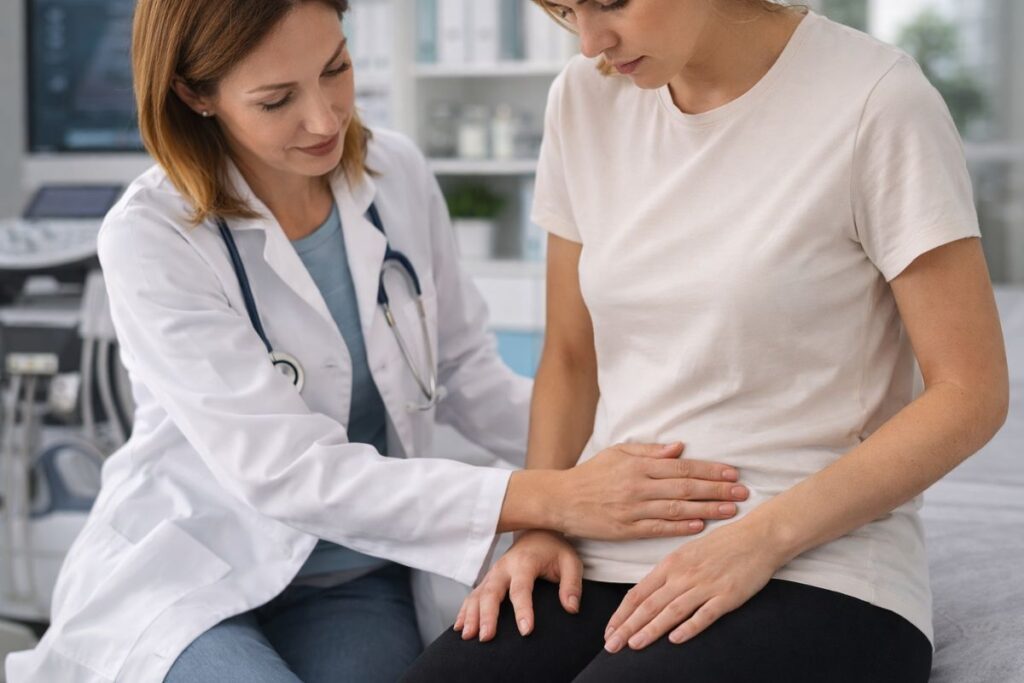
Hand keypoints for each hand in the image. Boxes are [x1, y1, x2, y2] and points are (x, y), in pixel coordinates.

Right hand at [455, 530, 580, 641]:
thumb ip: (572, 584)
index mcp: (525, 562)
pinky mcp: (488, 579)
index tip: (526, 630)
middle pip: (492, 592)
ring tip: (468, 636)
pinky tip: (460, 627)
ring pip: (478, 594)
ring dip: (471, 615)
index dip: (523, 609)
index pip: (521, 588)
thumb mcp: (571, 562)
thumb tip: (571, 608)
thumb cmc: (555, 550)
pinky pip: (473, 595)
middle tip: (486, 637)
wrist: (537, 533)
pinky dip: (465, 611)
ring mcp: (493, 573)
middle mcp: (504, 567)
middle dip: (487, 615)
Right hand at [556, 442, 748, 539]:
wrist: (560, 499)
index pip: (681, 467)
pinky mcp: (625, 529)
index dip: (709, 470)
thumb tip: (679, 447)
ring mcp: (633, 509)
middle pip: (685, 487)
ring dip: (706, 509)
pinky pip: (658, 528)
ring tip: (730, 510)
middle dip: (716, 490)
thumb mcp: (618, 452)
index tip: (732, 473)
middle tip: (743, 492)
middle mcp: (638, 486)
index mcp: (638, 465)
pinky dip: (680, 528)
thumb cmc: (591, 474)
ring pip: (676, 509)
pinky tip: (700, 526)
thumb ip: (650, 451)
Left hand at [603, 518, 784, 651]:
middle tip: (612, 645)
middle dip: (628, 627)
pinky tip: (675, 640)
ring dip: (651, 630)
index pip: (638, 592)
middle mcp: (684, 574)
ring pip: (672, 611)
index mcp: (671, 563)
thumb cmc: (723, 544)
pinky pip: (705, 614)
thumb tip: (648, 594)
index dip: (621, 613)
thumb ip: (668, 574)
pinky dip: (689, 628)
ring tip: (634, 645)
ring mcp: (705, 585)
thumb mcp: (688, 553)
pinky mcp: (727, 595)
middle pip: (649, 604)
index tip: (610, 630)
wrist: (759, 536)